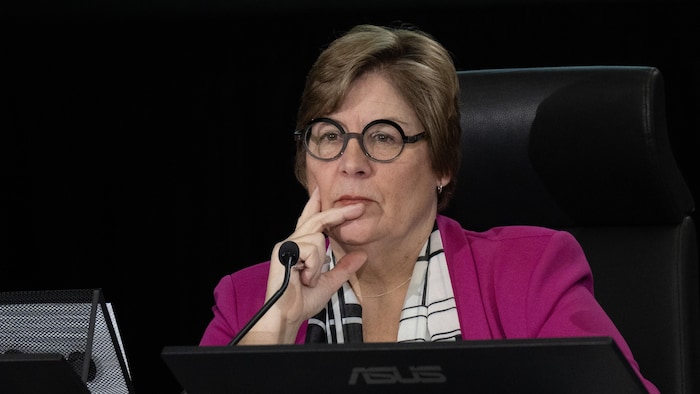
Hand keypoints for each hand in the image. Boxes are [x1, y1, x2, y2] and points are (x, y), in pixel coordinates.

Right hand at [246, 187, 366, 343]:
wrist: (288, 315)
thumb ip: (344, 267)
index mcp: (301, 248)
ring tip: (308, 279)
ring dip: (318, 263)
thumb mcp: (330, 282)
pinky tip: (302, 278)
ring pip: (317, 238)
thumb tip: (362, 255)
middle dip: (338, 213)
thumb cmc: (302, 301)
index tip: (321, 190)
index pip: (309, 220)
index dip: (315, 204)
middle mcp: (292, 242)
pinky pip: (311, 249)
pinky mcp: (283, 251)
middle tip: (358, 208)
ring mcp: (286, 245)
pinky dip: (312, 268)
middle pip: (316, 220)